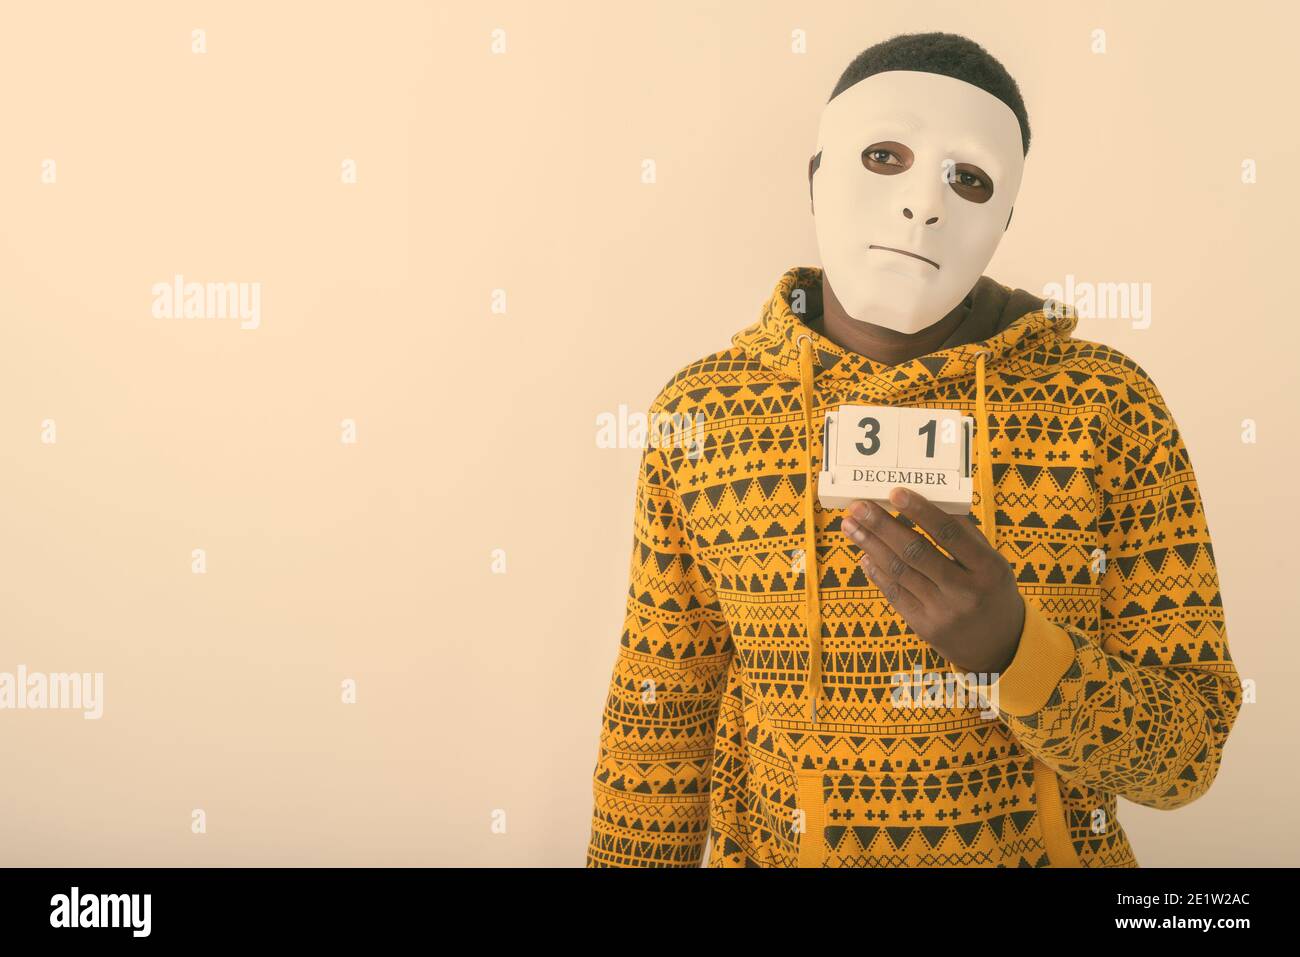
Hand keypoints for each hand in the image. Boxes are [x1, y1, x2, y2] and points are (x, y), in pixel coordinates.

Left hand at [839, 486, 1024, 674]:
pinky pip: (894, 594)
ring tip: (850, 525)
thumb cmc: (991, 591)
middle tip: (858, 506)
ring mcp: (942, 612)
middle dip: (882, 526)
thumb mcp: (993, 562)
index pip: (950, 533)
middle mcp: (965, 591)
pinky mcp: (924, 627)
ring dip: (870, 545)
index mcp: (988, 568)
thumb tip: (925, 501)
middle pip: (916, 552)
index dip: (920, 511)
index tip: (895, 492)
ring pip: (899, 571)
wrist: (998, 647)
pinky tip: (864, 554)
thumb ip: (964, 534)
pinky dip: (876, 571)